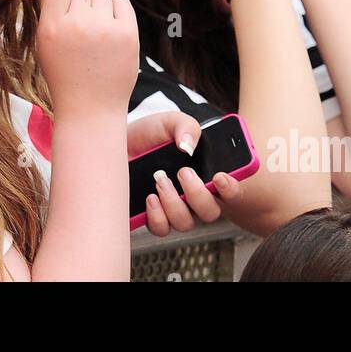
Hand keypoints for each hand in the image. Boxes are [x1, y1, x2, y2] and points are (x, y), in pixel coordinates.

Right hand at [36, 0, 138, 118]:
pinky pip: (120, 2)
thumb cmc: (64, 74)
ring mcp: (104, 29)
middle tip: (79, 23)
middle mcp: (77, 24)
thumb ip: (52, 10)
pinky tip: (110, 30)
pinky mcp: (128, 34)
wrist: (91, 109)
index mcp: (51, 27)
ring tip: (94, 31)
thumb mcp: (45, 43)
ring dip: (98, 4)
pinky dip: (115, 11)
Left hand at [129, 112, 244, 235]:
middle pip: (210, 212)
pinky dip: (157, 216)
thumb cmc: (150, 134)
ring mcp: (173, 209)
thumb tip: (188, 146)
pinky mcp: (151, 216)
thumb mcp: (169, 122)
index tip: (220, 177)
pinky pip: (161, 229)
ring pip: (186, 223)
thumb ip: (186, 126)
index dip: (233, 190)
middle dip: (198, 194)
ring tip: (160, 179)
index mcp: (206, 174)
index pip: (231, 191)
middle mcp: (193, 196)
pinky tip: (150, 197)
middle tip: (183, 172)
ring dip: (175, 203)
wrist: (117, 142)